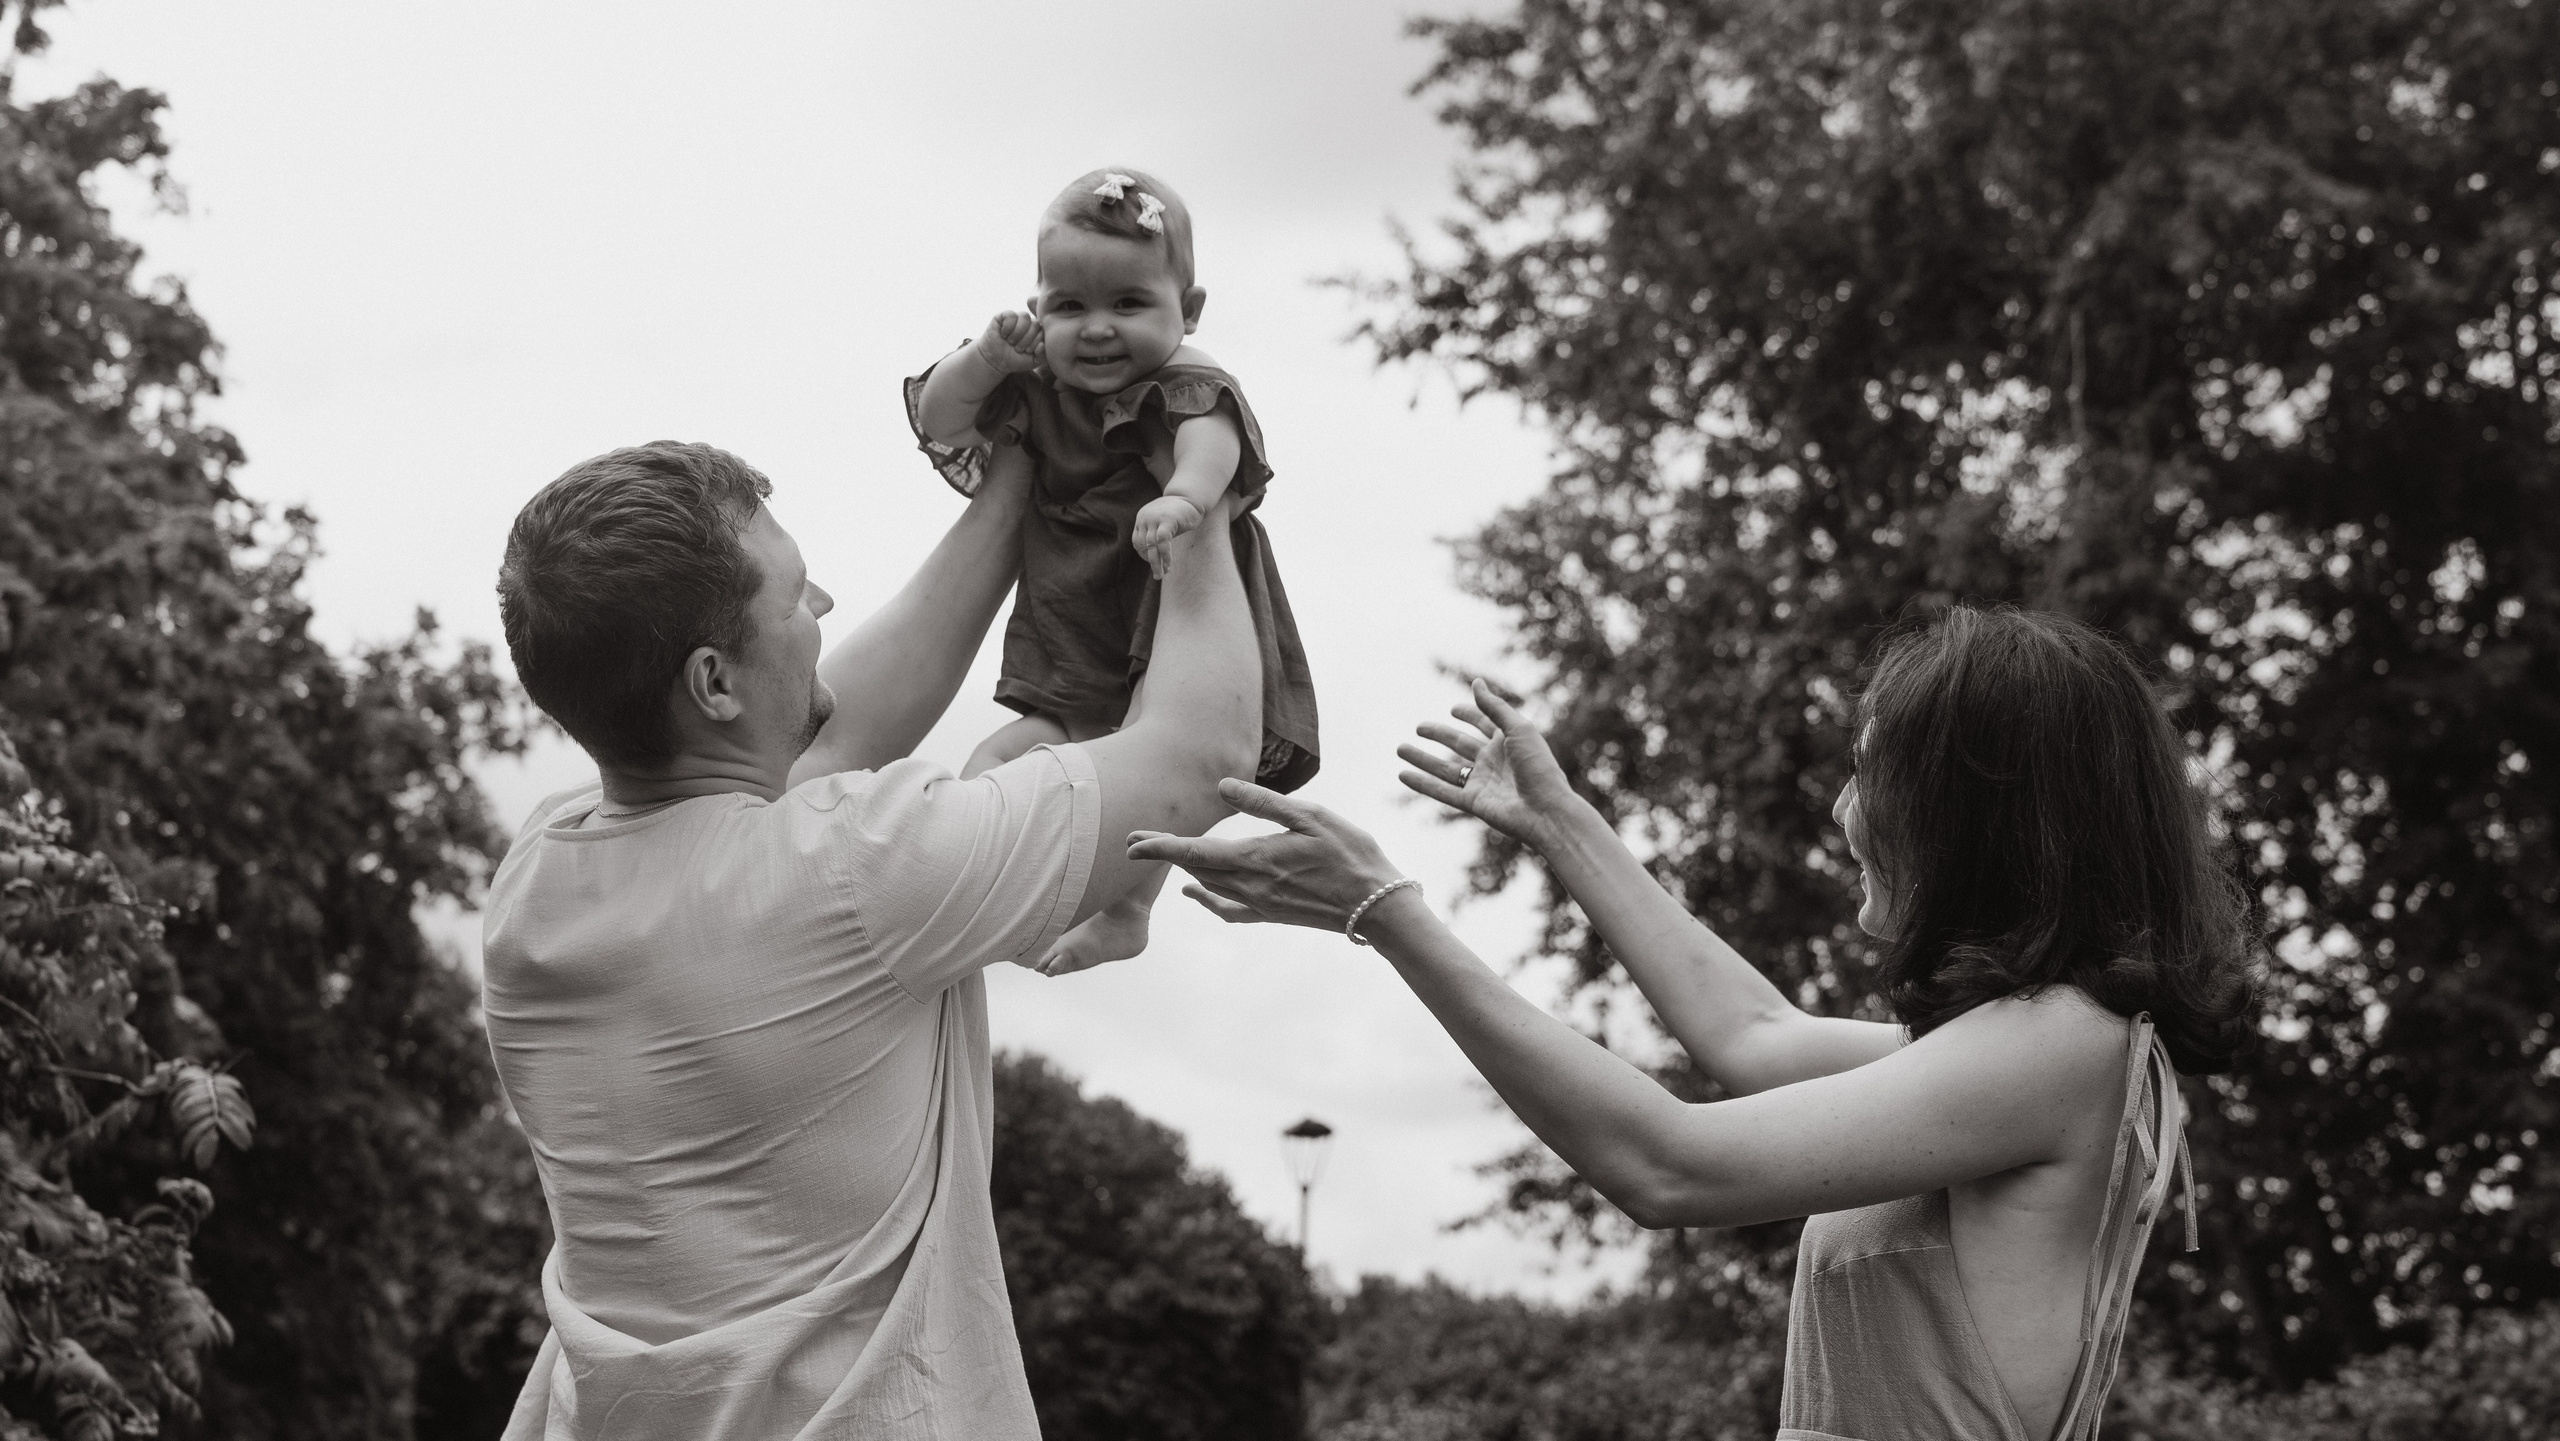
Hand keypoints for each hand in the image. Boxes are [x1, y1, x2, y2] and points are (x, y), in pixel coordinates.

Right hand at [971, 311, 1043, 375]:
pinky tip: (1003, 334)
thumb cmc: (1016, 360)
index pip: (1043, 331)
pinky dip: (1008, 327)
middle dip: (1026, 340)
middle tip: (1016, 348)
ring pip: (1025, 316)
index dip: (1035, 343)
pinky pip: (1011, 315)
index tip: (1026, 351)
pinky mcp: (1004, 315)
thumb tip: (1042, 344)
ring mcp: (1017, 318)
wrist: (996, 361)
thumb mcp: (1033, 361)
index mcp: (1038, 331)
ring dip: (1017, 333)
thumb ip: (1043, 355)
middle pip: (1035, 324)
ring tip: (1010, 341)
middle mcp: (1029, 322)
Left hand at [1128, 778, 1406, 934]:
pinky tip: (1199, 894)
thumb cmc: (1351, 854)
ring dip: (1183, 869)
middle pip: (1195, 869)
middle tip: (1133, 842)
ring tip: (1164, 854)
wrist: (1376, 906)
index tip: (1130, 843)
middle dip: (1164, 854)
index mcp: (1256, 859)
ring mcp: (1260, 904)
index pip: (1194, 853)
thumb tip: (1222, 788)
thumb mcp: (1311, 818)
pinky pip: (1229, 909)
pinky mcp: (1272, 914)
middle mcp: (1251, 886)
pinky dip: (1208, 900)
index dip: (1159, 847)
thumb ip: (1264, 803)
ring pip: (1209, 885)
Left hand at [1131, 495, 1204, 578]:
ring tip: (1163, 573)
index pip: (1137, 542)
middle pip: (1142, 545)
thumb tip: (1154, 560)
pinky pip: (1162, 541)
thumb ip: (1156, 537)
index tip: (1155, 565)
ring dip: (1157, 562)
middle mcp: (1145, 518)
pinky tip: (1169, 563)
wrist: (1191, 498)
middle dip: (1151, 562)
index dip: (1145, 556)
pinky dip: (1165, 554)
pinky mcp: (1166, 520)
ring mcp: (1154, 518)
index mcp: (1142, 519)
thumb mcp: (1162, 524)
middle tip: (1158, 575)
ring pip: (1151, 545)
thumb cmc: (1179, 514)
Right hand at [1397, 679, 1581, 847]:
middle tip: (1418, 727)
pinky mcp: (1473, 803)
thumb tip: (1476, 682)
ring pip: (1445, 769)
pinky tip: (1403, 775)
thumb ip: (1494, 707)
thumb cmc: (1538, 767)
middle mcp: (1493, 761)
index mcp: (1508, 742)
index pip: (1484, 723)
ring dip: (1422, 759)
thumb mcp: (1518, 729)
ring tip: (1400, 748)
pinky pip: (1443, 792)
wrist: (1546, 810)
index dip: (1470, 715)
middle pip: (1460, 745)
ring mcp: (1482, 783)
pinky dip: (1422, 784)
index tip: (1453, 710)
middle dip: (1439, 735)